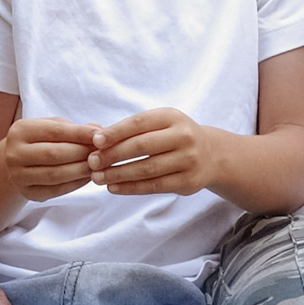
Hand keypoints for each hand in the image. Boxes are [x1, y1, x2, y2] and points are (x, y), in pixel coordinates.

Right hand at [1, 117, 100, 196]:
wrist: (17, 161)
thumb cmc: (41, 139)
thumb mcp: (53, 125)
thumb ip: (73, 128)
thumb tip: (98, 129)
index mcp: (21, 131)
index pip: (54, 131)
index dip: (79, 133)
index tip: (100, 134)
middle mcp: (15, 154)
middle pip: (54, 154)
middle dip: (82, 153)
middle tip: (102, 152)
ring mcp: (19, 176)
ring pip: (55, 174)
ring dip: (81, 170)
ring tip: (98, 165)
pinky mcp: (28, 194)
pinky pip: (56, 190)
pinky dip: (75, 184)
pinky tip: (87, 177)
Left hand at [90, 107, 221, 197]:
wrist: (211, 154)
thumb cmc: (174, 136)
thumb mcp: (160, 124)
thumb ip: (133, 129)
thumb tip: (98, 139)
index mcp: (172, 116)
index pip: (139, 123)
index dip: (115, 132)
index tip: (94, 142)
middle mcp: (183, 136)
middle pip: (141, 146)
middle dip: (113, 155)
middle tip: (92, 162)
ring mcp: (188, 159)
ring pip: (146, 169)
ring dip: (118, 174)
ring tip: (98, 178)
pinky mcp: (188, 181)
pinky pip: (154, 186)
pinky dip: (131, 188)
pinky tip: (114, 187)